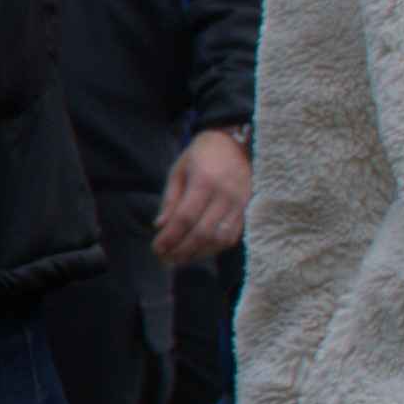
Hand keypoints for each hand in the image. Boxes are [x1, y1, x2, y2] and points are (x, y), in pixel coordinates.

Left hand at [151, 129, 251, 266]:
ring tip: (179, 259)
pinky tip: (199, 251)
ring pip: (219, 239)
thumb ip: (170, 199)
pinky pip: (232, 236)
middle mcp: (225, 195)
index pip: (185, 218)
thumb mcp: (179, 170)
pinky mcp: (247, 209)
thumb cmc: (202, 155)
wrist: (236, 143)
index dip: (170, 237)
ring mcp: (240, 204)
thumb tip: (160, 226)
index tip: (156, 248)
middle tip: (165, 259)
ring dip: (198, 254)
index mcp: (205, 181)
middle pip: (203, 232)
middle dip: (181, 250)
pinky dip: (215, 248)